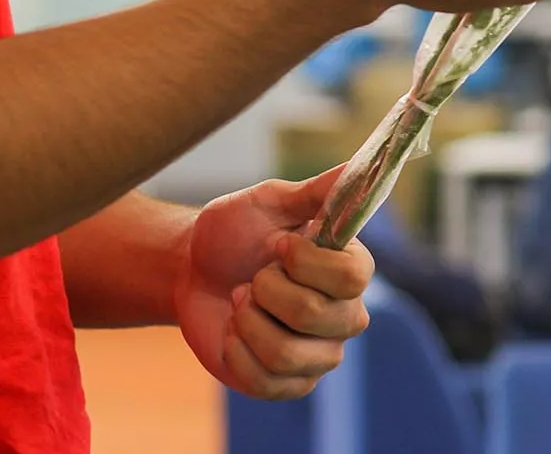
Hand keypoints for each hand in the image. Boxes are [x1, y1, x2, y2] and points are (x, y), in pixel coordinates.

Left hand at [176, 169, 373, 399]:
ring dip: (246, 322)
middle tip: (252, 278)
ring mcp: (320, 354)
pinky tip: (234, 334)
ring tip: (241, 304)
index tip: (277, 246)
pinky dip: (236, 353)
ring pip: (285, 353)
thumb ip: (317, 190)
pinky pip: (265, 381)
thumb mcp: (270, 201)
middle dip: (264, 291)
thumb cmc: (235, 232)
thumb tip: (358, 167)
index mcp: (352, 269)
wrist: (192, 272)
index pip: (353, 277)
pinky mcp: (289, 384)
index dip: (306, 264)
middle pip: (314, 315)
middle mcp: (347, 314)